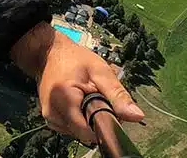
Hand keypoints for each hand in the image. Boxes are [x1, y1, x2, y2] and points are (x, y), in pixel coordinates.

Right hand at [10, 22, 144, 143]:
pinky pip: (70, 128)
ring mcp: (49, 118)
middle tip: (98, 99)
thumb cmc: (75, 59)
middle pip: (84, 133)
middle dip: (96, 121)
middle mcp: (52, 113)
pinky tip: (79, 103)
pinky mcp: (50, 119)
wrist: (49, 53)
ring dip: (87, 120)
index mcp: (64, 100)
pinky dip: (79, 119)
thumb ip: (118, 94)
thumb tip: (137, 116)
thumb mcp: (100, 71)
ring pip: (78, 132)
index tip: (109, 110)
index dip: (103, 125)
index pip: (88, 132)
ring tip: (87, 98)